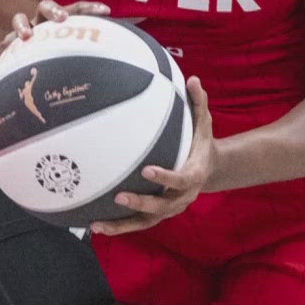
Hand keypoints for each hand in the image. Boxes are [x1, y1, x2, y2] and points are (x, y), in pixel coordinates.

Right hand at [0, 0, 114, 71]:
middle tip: (62, 20)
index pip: (77, 7)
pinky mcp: (8, 47)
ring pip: (18, 19)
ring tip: (27, 36)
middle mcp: (42, 21)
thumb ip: (97, 52)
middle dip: (53, 10)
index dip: (91, 7)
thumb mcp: (79, 52)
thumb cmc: (62, 59)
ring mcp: (24, 32)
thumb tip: (131, 57)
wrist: (35, 70)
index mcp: (61, 19)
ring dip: (22, 25)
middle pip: (45, 5)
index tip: (106, 9)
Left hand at [92, 76, 214, 235]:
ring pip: (146, 221)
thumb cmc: (201, 141)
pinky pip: (138, 223)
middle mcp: (182, 197)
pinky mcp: (158, 214)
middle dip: (141, 203)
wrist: (209, 169)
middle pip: (162, 206)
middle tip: (119, 196)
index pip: (181, 179)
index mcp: (194, 175)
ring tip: (97, 225)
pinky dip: (119, 226)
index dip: (165, 177)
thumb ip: (199, 103)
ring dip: (122, 225)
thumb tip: (193, 79)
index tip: (147, 170)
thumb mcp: (204, 122)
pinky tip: (95, 225)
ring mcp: (169, 209)